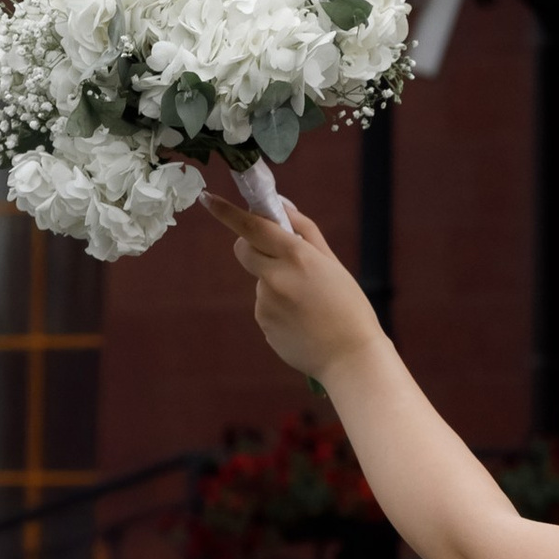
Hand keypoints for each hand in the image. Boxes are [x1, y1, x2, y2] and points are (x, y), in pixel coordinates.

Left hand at [218, 195, 381, 385]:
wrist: (350, 359)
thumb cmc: (349, 307)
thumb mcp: (332, 264)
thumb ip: (305, 232)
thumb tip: (280, 207)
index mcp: (298, 257)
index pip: (253, 226)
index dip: (227, 212)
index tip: (208, 199)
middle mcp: (277, 278)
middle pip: (244, 249)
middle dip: (253, 246)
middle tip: (281, 257)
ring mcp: (266, 303)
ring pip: (261, 281)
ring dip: (278, 284)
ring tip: (309, 306)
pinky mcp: (263, 324)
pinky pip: (266, 306)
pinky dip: (280, 309)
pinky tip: (303, 322)